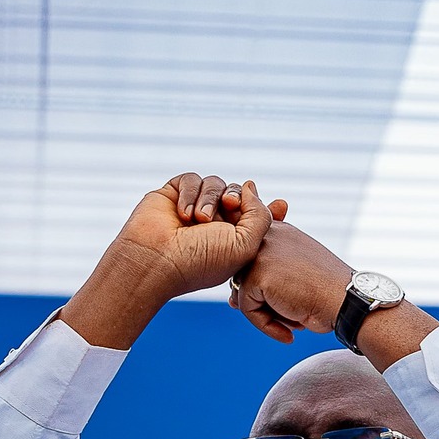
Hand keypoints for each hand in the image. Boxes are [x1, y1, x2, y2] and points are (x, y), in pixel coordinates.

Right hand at [60, 174, 279, 348]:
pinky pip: (192, 179)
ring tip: (199, 220)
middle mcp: (216, 223)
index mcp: (236, 239)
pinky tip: (184, 215)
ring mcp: (195, 208)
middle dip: (237, 197)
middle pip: (238, 194)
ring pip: (215, 183)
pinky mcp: (174, 195)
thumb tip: (251, 186)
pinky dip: (190, 193)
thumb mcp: (245, 244)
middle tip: (229, 205)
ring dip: (210, 199)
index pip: (257, 215)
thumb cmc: (202, 259)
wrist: (156, 259)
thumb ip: (260, 215)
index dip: (270, 208)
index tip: (283, 205)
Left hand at [231, 219, 438, 368]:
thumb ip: (272, 275)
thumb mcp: (302, 273)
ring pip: (243, 291)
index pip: (256, 259)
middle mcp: (268, 235)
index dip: (269, 285)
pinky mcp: (257, 275)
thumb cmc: (332, 293)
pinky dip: (266, 325)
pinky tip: (290, 332)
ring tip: (294, 321)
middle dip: (262, 300)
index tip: (293, 299)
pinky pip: (247, 308)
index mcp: (281, 230)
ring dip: (266, 313)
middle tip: (289, 315)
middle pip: (244, 275)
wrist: (350, 302)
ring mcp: (260, 253)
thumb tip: (232, 300)